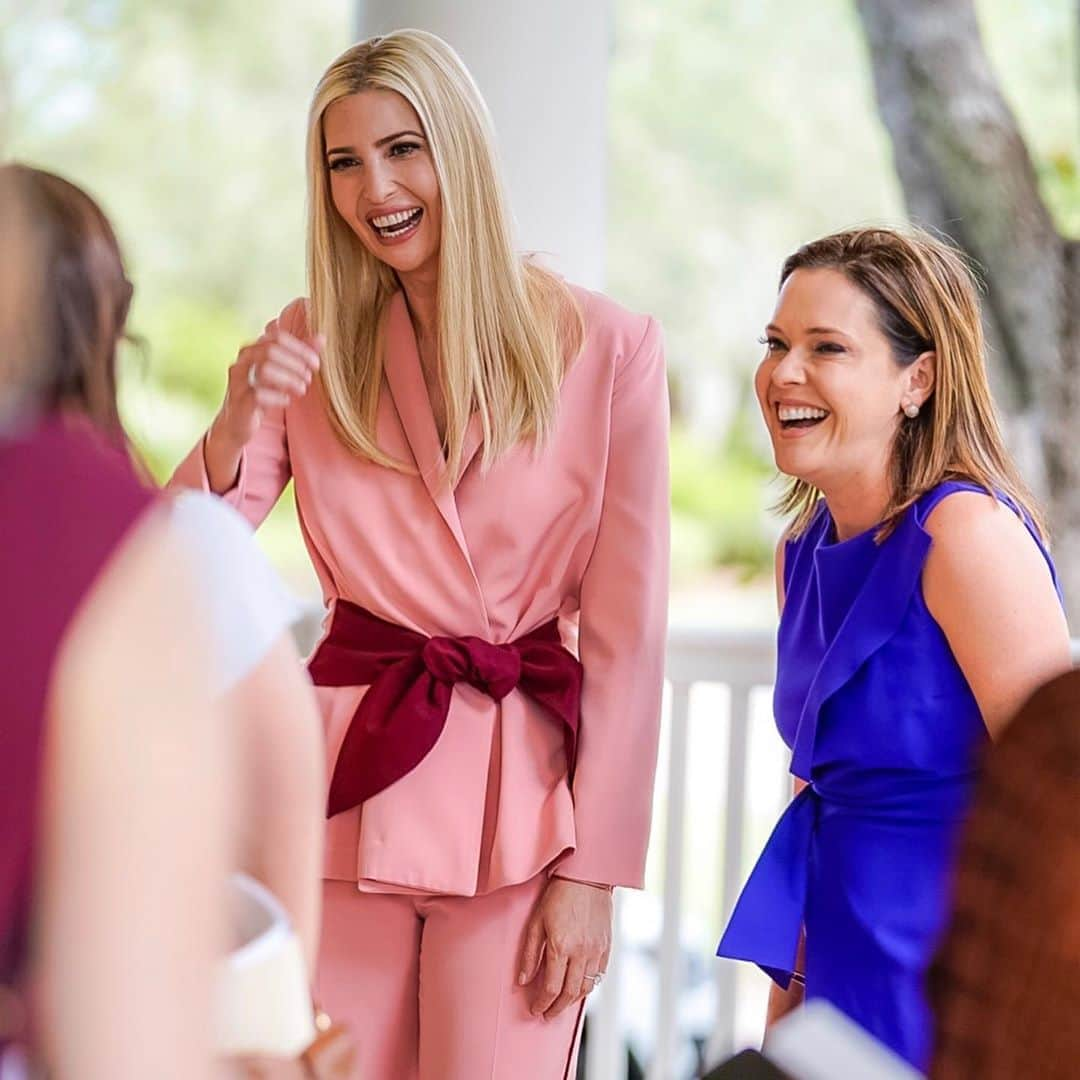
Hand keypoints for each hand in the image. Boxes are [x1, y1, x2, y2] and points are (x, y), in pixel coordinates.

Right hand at [217, 322, 321, 449]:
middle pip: (271, 350)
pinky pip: (259, 394)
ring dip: (289, 379)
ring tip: (301, 389)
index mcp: (253, 349)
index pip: (278, 337)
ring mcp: (238, 381)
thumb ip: (300, 355)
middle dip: (296, 363)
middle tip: (308, 378)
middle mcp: (242, 361)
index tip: (315, 364)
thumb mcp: (283, 373)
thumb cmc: (263, 394)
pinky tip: (287, 400)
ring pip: (264, 369)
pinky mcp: (239, 402)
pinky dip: (278, 396)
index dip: (300, 348)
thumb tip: (321, 338)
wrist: (239, 424)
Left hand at [518, 878, 611, 1018]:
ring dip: (573, 1000)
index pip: (551, 988)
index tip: (535, 1009)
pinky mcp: (607, 946)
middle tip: (547, 1014)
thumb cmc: (558, 895)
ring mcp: (596, 950)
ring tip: (562, 1004)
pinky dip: (589, 985)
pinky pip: (600, 975)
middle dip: (557, 1008)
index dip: (542, 1003)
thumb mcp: (536, 922)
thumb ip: (530, 954)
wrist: (586, 877)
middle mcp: (581, 952)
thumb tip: (523, 980)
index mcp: (561, 947)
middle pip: (570, 993)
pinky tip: (580, 986)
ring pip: (586, 987)